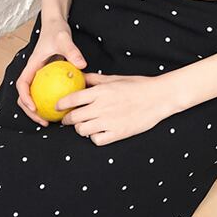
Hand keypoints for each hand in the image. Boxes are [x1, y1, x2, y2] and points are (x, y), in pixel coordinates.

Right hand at [16, 16, 87, 125]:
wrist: (55, 25)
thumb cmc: (57, 30)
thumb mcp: (64, 39)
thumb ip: (72, 51)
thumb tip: (82, 65)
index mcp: (31, 66)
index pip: (21, 84)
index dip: (25, 97)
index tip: (34, 107)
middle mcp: (32, 73)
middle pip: (23, 97)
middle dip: (30, 112)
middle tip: (43, 122)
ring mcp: (38, 77)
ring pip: (32, 98)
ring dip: (38, 111)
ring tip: (50, 121)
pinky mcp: (45, 79)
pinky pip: (45, 94)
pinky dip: (50, 104)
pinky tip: (63, 110)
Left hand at [58, 73, 177, 145]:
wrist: (159, 97)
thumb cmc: (138, 86)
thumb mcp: (115, 78)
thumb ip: (96, 80)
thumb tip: (80, 76)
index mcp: (100, 92)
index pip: (72, 99)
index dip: (61, 104)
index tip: (57, 107)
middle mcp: (102, 107)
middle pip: (73, 117)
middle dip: (66, 120)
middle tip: (66, 120)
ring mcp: (109, 122)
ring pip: (82, 130)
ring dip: (80, 129)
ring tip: (83, 126)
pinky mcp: (118, 134)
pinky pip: (96, 140)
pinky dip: (94, 137)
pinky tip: (98, 133)